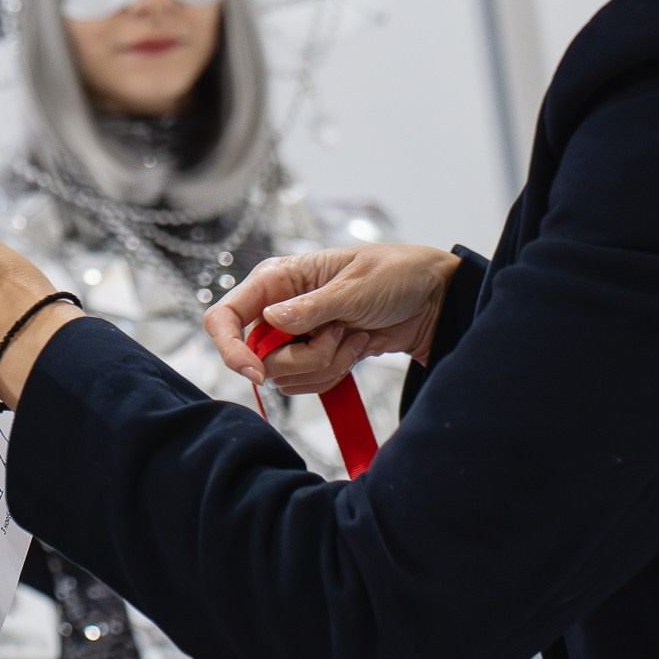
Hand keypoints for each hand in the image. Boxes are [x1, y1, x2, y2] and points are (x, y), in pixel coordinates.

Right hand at [203, 243, 462, 395]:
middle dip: (304, 358)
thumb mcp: (355, 288)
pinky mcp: (317, 356)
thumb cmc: (396, 275)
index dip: (231, 348)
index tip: (257, 372)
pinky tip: (357, 347)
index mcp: (278, 279)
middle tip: (340, 333)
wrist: (433, 300)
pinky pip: (307, 383)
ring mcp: (297, 335)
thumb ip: (310, 308)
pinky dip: (335, 374)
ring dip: (325, 365)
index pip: (225, 317)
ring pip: (285, 376)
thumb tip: (269, 321)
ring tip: (354, 336)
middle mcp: (279, 308)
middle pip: (259, 357)